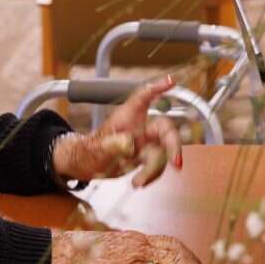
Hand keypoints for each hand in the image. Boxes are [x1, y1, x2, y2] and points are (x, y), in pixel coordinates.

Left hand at [53, 75, 182, 187]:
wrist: (88, 166)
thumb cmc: (89, 151)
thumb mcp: (96, 149)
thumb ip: (111, 145)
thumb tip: (128, 144)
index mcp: (127, 117)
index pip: (143, 98)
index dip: (157, 88)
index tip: (170, 81)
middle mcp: (139, 127)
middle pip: (166, 129)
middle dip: (174, 145)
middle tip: (176, 162)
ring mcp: (144, 142)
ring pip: (162, 152)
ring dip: (155, 170)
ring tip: (138, 182)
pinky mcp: (145, 157)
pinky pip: (157, 165)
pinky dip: (151, 176)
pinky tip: (139, 182)